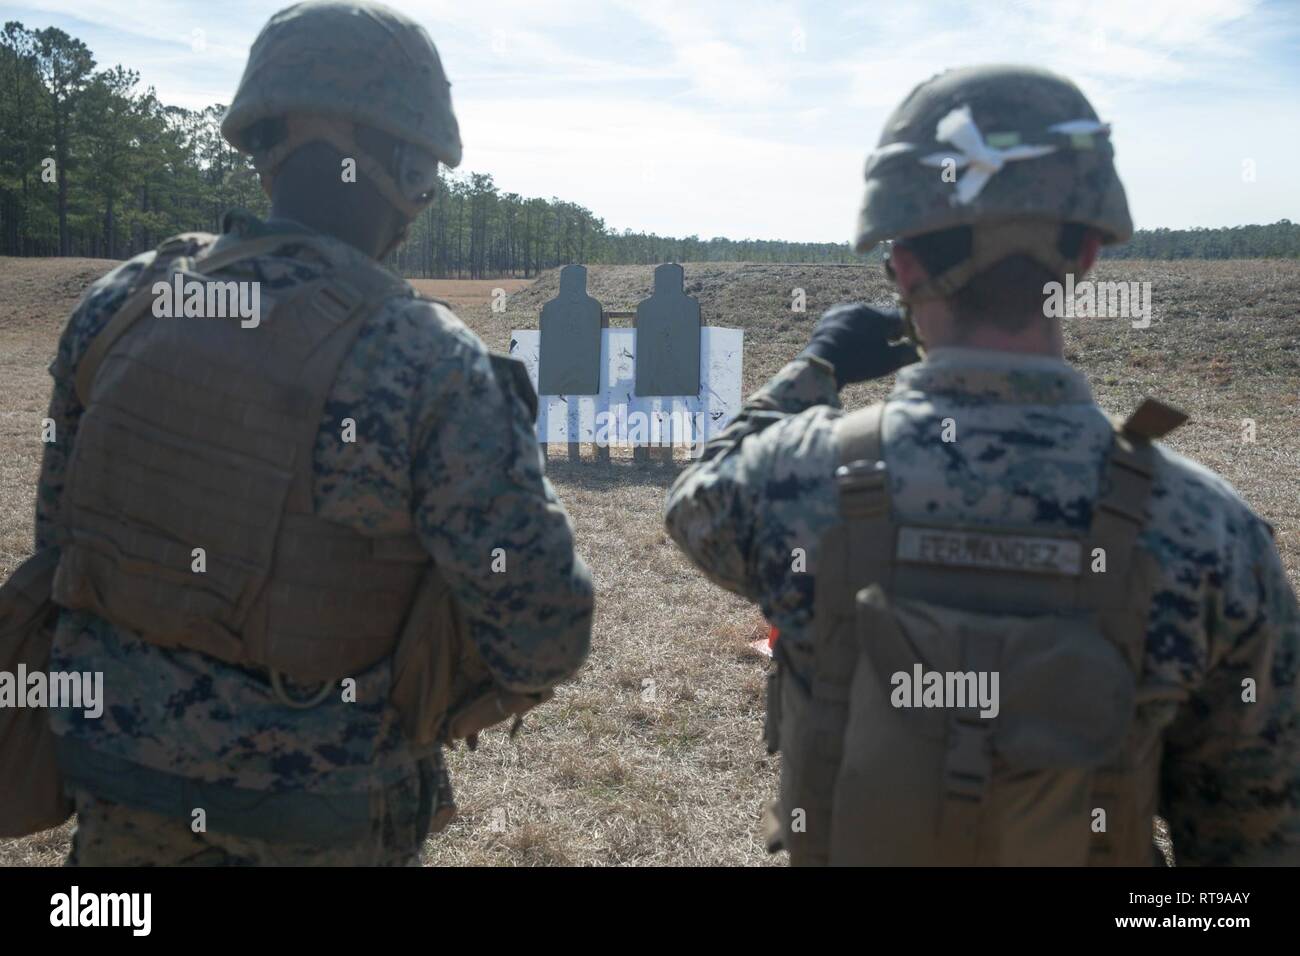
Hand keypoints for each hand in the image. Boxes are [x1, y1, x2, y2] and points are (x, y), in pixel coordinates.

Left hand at [800, 303, 919, 386]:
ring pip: (864, 317)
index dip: (908, 329)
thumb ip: (908, 352)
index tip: (911, 340)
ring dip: (870, 328)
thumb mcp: (887, 361)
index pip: (901, 317)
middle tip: (891, 343)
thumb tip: (922, 348)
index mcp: (877, 315)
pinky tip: (853, 342)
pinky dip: (854, 329)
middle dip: (889, 329)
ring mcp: (842, 310)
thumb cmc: (857, 364)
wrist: (820, 366)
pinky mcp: (829, 317)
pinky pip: (848, 319)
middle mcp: (860, 307)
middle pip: (882, 316)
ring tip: (871, 345)